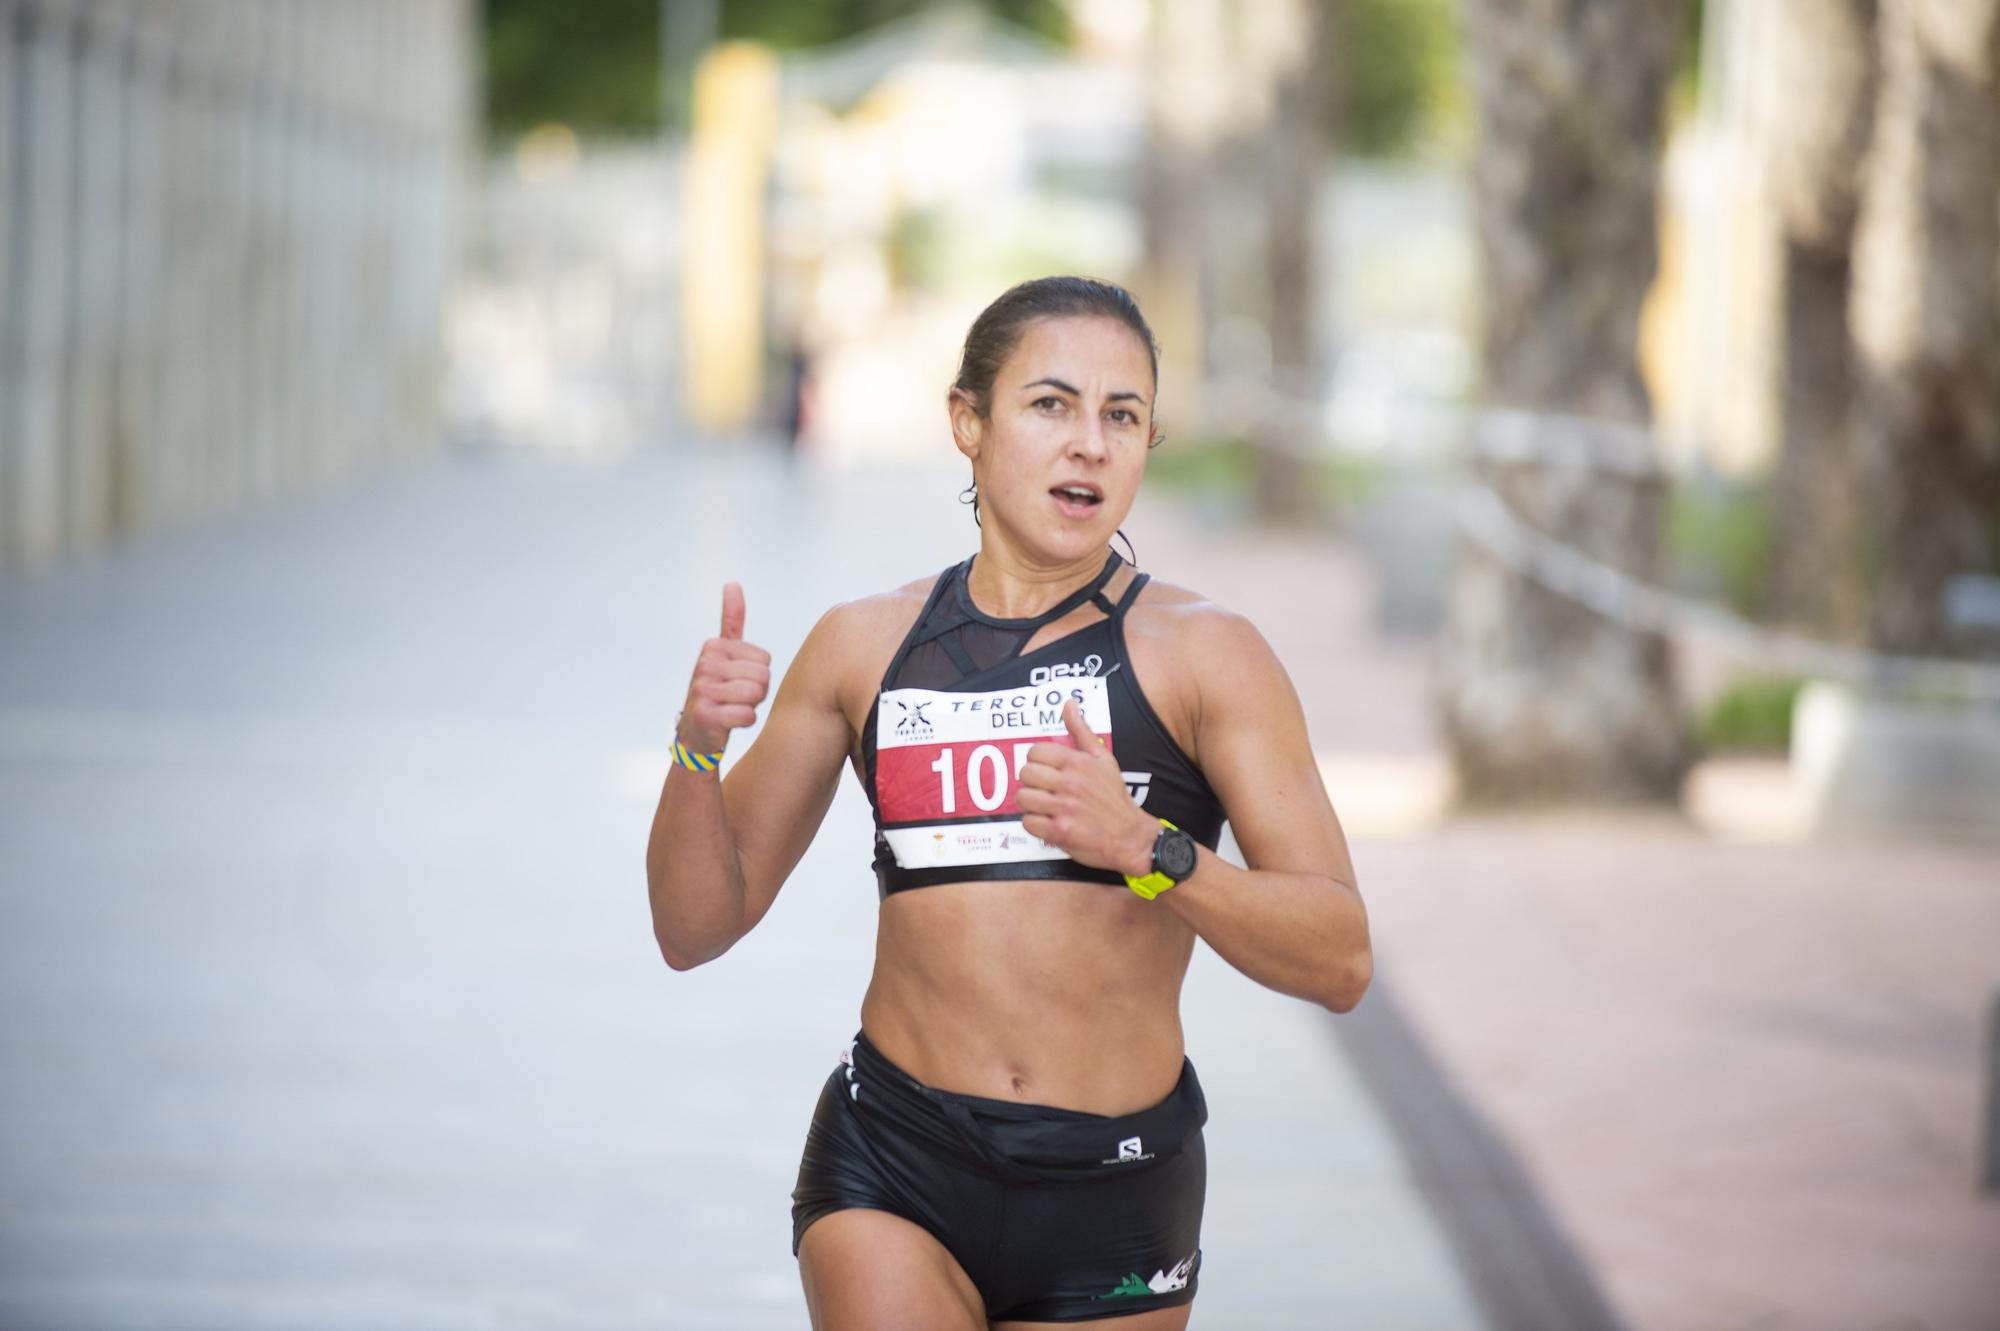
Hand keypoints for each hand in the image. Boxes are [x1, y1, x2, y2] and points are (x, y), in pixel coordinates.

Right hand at [679, 582, 771, 753]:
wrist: (697, 730)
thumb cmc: (718, 688)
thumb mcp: (724, 652)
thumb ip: (731, 620)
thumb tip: (732, 583)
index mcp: (713, 646)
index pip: (765, 659)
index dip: (758, 674)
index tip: (736, 680)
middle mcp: (704, 664)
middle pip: (763, 677)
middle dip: (757, 692)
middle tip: (735, 697)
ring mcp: (702, 689)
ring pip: (756, 695)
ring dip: (750, 706)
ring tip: (731, 707)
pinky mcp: (705, 714)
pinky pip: (747, 716)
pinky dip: (743, 721)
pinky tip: (728, 721)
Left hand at [1016, 697, 1158, 876]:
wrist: (1131, 836)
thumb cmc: (1114, 797)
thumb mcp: (1103, 759)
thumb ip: (1081, 730)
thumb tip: (1069, 703)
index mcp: (1078, 763)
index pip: (1035, 752)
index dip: (1037, 762)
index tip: (1046, 772)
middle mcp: (1070, 783)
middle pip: (1025, 774)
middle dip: (1032, 783)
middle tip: (1045, 790)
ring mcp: (1064, 808)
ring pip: (1023, 798)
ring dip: (1031, 804)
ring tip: (1045, 807)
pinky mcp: (1060, 831)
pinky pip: (1028, 822)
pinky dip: (1035, 824)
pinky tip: (1048, 822)